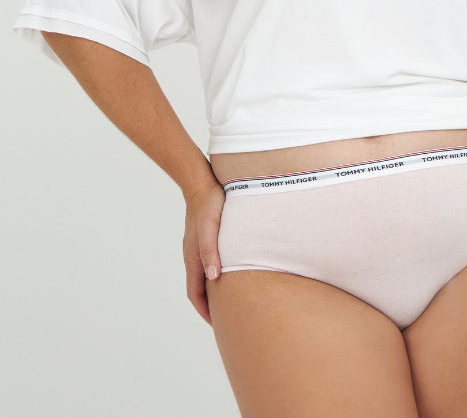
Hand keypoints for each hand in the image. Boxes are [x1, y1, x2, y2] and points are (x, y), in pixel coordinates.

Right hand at [182, 179, 226, 324]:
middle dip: (210, 306)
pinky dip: (218, 274)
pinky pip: (209, 263)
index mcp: (193, 259)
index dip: (206, 312)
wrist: (202, 182)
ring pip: (204, 276)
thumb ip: (210, 252)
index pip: (195, 295)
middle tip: (227, 318)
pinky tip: (232, 272)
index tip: (218, 325)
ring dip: (214, 291)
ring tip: (232, 301)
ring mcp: (198, 247)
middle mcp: (193, 256)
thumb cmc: (209, 205)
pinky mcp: (205, 238)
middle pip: (199, 289)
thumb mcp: (210, 228)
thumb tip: (214, 278)